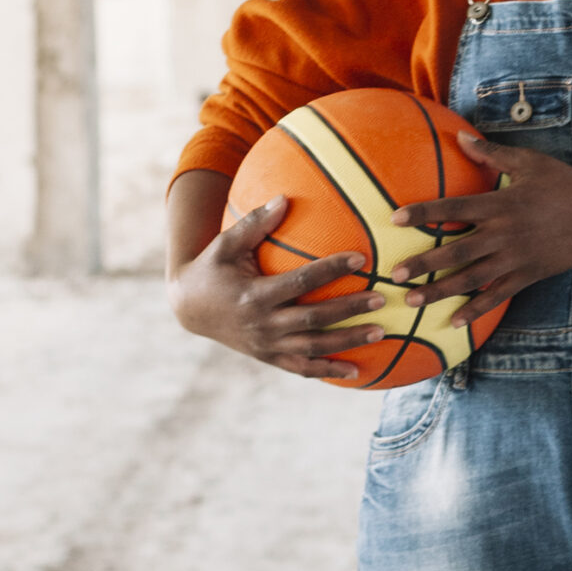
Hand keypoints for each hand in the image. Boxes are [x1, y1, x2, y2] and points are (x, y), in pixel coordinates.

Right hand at [168, 195, 388, 381]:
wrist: (190, 309)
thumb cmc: (212, 269)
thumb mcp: (225, 244)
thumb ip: (254, 223)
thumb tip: (284, 198)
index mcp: (254, 295)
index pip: (300, 282)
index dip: (331, 270)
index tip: (361, 259)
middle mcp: (263, 324)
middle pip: (314, 319)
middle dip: (349, 309)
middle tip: (381, 298)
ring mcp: (267, 345)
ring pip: (314, 348)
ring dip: (349, 342)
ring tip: (381, 330)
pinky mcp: (269, 358)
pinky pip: (303, 369)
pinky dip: (330, 371)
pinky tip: (357, 372)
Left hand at [388, 131, 571, 324]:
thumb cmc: (565, 185)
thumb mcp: (529, 162)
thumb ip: (492, 154)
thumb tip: (460, 136)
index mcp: (500, 203)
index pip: (453, 207)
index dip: (423, 212)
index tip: (395, 218)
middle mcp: (504, 233)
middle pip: (455, 251)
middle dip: (423, 264)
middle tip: (394, 275)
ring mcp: (515, 259)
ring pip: (471, 278)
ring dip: (439, 291)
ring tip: (412, 302)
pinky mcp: (527, 276)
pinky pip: (496, 296)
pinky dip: (475, 309)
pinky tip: (453, 321)